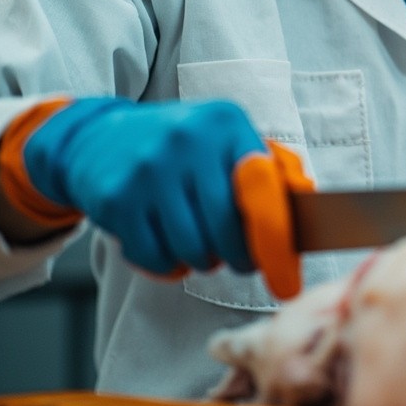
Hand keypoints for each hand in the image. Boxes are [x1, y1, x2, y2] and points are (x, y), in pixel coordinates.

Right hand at [0, 98, 313, 297]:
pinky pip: (155, 258)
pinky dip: (168, 265)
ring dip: (203, 260)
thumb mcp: (230, 139)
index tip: (287, 283)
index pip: (263, 194)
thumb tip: (306, 204)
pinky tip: (168, 244)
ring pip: (192, 249)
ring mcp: (148, 169)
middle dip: (239, 257)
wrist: (99, 137)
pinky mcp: (115, 198)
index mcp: (227, 123)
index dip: (277, 244)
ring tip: (200, 241)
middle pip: (227, 231)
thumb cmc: (185, 147)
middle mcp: (188, 141)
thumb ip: (273, 169)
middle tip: (238, 257)